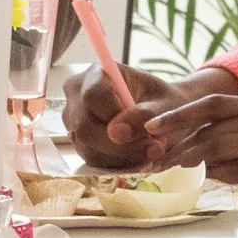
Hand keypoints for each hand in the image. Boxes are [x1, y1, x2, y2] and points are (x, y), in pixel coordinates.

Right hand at [61, 61, 205, 168]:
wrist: (161, 115)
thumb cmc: (164, 102)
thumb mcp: (164, 105)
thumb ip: (144, 115)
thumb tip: (116, 133)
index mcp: (97, 73)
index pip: (93, 95)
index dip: (115, 115)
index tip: (144, 126)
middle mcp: (77, 95)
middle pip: (84, 127)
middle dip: (120, 145)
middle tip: (153, 147)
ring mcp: (74, 121)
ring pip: (88, 148)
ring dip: (124, 156)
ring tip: (152, 150)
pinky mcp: (79, 142)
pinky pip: (93, 160)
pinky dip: (119, 163)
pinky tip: (139, 155)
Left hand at [142, 92, 237, 185]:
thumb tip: (200, 155)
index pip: (213, 105)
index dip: (181, 114)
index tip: (151, 126)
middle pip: (209, 128)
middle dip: (176, 144)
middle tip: (149, 161)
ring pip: (219, 147)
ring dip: (189, 159)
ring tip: (166, 170)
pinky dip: (219, 175)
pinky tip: (202, 179)